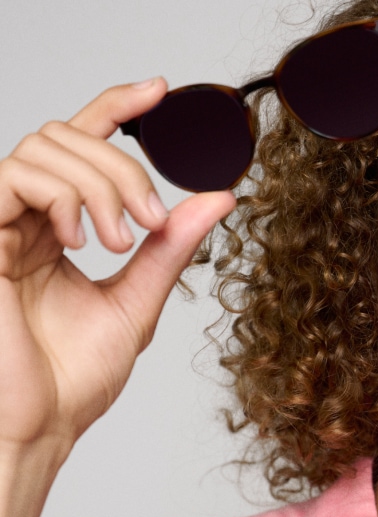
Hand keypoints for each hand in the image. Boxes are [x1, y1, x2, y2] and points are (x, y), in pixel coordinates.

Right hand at [0, 79, 236, 455]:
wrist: (37, 427)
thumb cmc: (74, 378)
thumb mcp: (136, 301)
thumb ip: (170, 247)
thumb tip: (218, 198)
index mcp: (56, 229)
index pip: (80, 147)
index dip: (115, 108)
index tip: (159, 89)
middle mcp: (23, 219)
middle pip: (67, 136)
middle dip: (123, 166)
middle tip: (151, 222)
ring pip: (46, 146)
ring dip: (102, 184)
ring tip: (121, 241)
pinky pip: (16, 175)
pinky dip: (64, 196)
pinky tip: (83, 241)